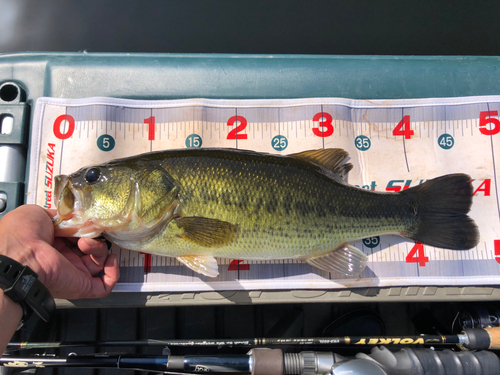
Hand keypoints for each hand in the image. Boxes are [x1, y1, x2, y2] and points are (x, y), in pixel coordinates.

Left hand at [0, 205, 118, 298]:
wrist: (21, 255)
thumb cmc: (23, 234)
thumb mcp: (39, 214)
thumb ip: (60, 216)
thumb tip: (74, 217)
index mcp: (53, 245)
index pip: (79, 236)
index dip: (86, 228)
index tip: (87, 221)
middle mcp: (64, 260)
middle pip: (92, 248)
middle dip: (94, 237)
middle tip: (87, 231)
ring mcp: (74, 274)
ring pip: (100, 262)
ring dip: (100, 249)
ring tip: (86, 244)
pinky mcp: (83, 286)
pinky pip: (105, 285)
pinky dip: (113, 272)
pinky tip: (110, 259)